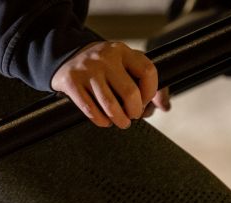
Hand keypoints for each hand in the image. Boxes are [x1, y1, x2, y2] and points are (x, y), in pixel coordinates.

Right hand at [51, 40, 171, 128]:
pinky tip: (105, 121)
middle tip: (133, 115)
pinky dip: (101, 121)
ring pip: (110, 105)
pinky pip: (91, 110)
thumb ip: (147, 82)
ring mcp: (88, 69)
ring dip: (119, 120)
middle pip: (130, 93)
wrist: (66, 58)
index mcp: (122, 51)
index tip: (146, 102)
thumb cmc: (102, 68)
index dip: (151, 93)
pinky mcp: (71, 82)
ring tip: (121, 122)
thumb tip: (164, 106)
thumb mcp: (124, 65)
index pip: (148, 72)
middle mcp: (106, 57)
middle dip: (135, 111)